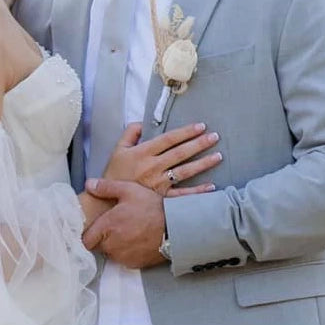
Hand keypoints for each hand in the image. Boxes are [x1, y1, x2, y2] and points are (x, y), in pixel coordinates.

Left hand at [82, 179, 166, 269]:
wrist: (176, 227)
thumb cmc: (152, 207)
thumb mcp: (129, 190)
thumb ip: (106, 188)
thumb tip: (88, 184)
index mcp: (106, 227)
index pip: (85, 240)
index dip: (88, 234)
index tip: (93, 229)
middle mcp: (111, 245)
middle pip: (98, 245)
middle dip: (104, 237)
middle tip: (117, 226)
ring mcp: (122, 257)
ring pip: (111, 253)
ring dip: (115, 246)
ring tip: (129, 232)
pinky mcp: (133, 264)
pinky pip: (123, 259)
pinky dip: (127, 253)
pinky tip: (137, 241)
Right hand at [106, 121, 220, 194]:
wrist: (106, 202)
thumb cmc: (113, 175)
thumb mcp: (117, 150)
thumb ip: (130, 134)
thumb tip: (140, 123)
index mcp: (143, 153)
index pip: (169, 139)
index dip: (186, 131)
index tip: (200, 126)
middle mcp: (153, 167)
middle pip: (181, 153)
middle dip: (199, 144)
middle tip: (215, 136)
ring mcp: (158, 183)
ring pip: (185, 171)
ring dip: (203, 163)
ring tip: (218, 156)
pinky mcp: (161, 198)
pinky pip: (182, 194)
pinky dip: (197, 191)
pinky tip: (211, 186)